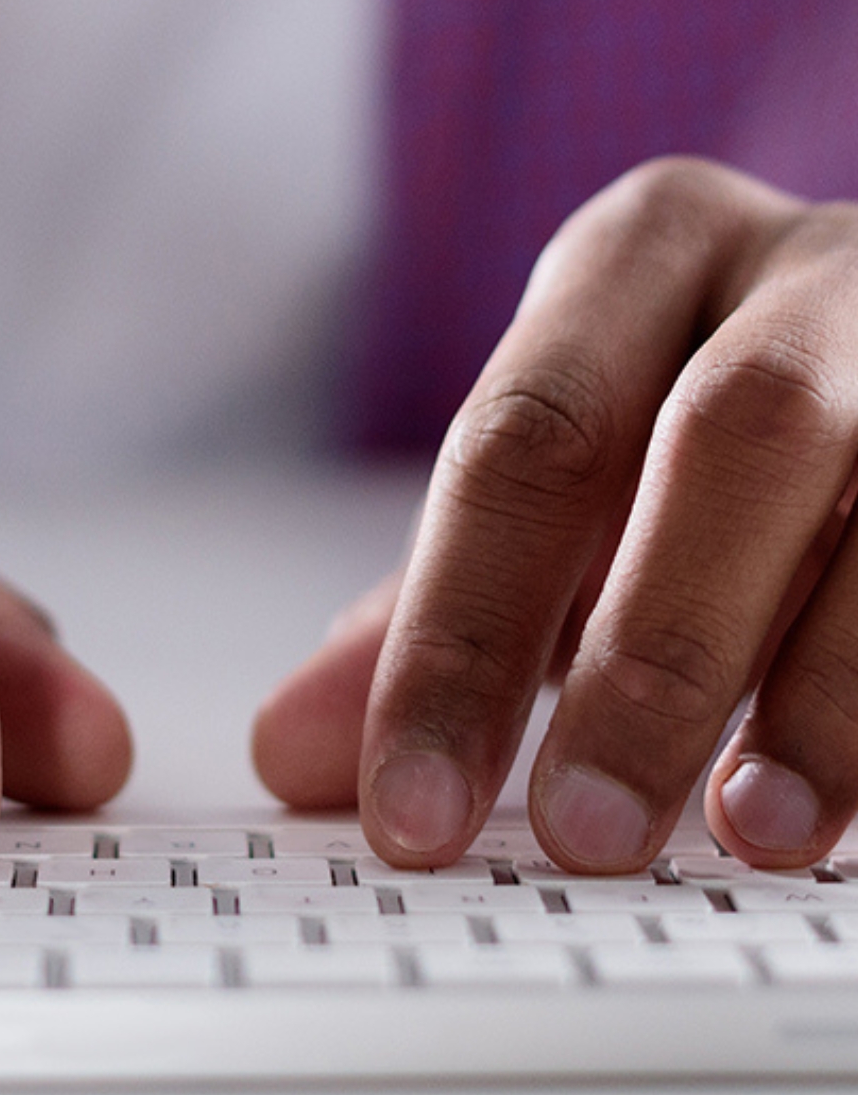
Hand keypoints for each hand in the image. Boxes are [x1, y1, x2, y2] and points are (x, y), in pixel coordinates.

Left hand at [255, 157, 857, 872]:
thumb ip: (444, 614)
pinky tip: (851, 817)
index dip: (458, 640)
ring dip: (823, 693)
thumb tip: (291, 750)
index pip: (521, 446)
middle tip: (584, 836)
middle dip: (651, 656)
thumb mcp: (567, 498)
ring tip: (748, 832)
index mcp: (639, 258)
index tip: (414, 812)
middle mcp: (801, 272)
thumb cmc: (696, 433)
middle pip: (729, 437)